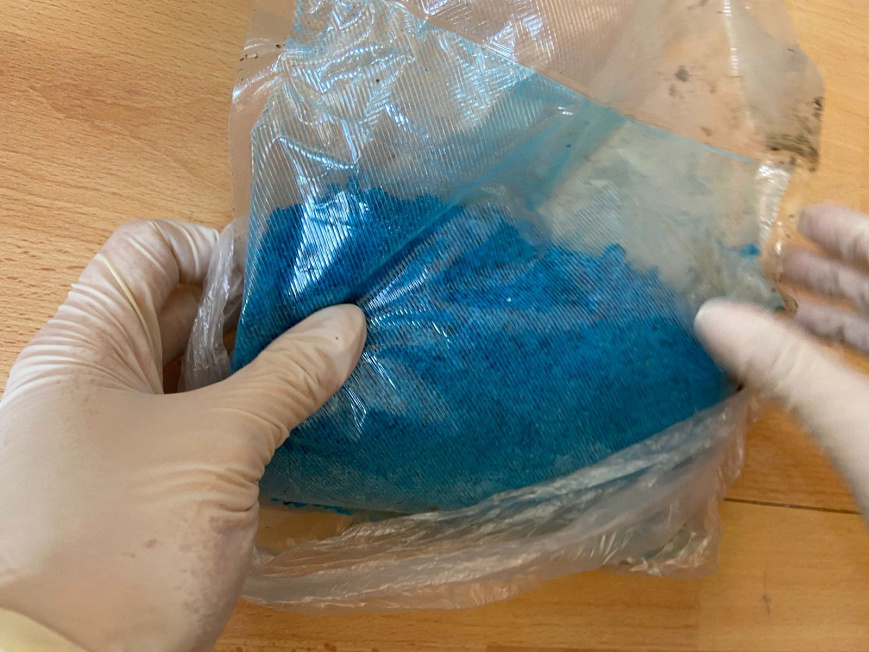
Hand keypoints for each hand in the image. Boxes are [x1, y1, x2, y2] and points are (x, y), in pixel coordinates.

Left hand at [0, 221, 365, 649]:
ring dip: (260, 362)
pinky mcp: (147, 473)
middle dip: (256, 308)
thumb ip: (284, 377)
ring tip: (329, 364)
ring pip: (198, 365)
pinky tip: (302, 416)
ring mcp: (120, 426)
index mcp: (87, 343)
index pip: (150, 249)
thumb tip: (348, 323)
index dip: (218, 247)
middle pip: (181, 306)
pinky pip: (203, 418)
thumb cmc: (124, 540)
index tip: (289, 278)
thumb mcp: (216, 449)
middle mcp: (96, 374)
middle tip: (329, 321)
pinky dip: (249, 409)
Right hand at [695, 203, 868, 514]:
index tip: (804, 217)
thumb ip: (789, 369)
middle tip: (778, 260)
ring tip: (782, 306)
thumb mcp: (859, 429)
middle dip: (837, 274)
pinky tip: (807, 366)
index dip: (853, 235)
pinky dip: (847, 366)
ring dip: (837, 321)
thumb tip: (710, 315)